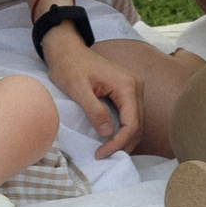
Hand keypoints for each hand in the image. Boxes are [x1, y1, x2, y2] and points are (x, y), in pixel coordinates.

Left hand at [40, 28, 141, 157]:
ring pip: (136, 122)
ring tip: (107, 151)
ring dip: (125, 139)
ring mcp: (133, 88)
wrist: (67, 50)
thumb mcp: (78, 89)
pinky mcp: (127, 91)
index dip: (119, 142)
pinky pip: (130, 115)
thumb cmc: (69, 66)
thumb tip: (108, 133)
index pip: (132, 123)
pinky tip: (112, 139)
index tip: (101, 153)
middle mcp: (135, 86)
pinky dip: (123, 130)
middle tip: (104, 156)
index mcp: (126, 85)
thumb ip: (94, 110)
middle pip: (138, 124)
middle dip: (123, 144)